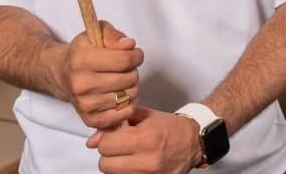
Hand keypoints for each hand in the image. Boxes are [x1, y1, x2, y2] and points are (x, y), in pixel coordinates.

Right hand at [60, 21, 143, 129]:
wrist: (62, 74)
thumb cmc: (84, 51)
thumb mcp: (97, 32)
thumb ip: (114, 35)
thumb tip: (129, 45)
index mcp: (82, 60)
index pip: (124, 60)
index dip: (136, 55)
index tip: (135, 53)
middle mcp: (81, 84)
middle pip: (129, 79)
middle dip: (133, 70)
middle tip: (126, 67)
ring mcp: (85, 104)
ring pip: (128, 96)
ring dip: (131, 86)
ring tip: (122, 79)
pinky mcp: (90, 119)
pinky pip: (122, 115)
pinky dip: (128, 104)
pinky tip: (121, 94)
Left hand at [87, 107, 202, 173]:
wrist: (193, 142)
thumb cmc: (169, 127)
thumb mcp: (144, 117)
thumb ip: (117, 125)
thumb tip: (92, 140)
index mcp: (146, 138)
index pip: (106, 145)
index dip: (107, 138)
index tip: (114, 135)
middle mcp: (147, 161)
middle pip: (105, 164)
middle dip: (109, 154)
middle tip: (120, 146)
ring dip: (116, 165)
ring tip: (129, 155)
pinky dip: (126, 172)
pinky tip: (135, 164)